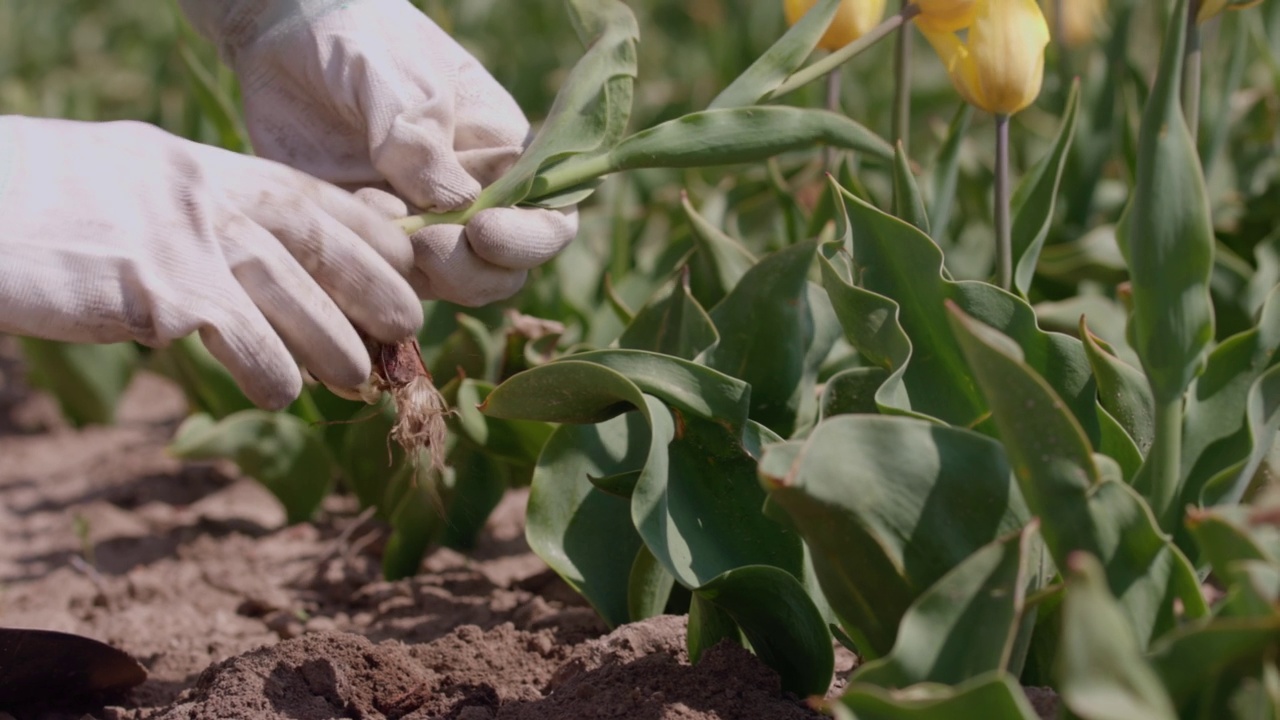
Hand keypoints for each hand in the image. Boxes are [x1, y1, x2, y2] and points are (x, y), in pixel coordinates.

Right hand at [0, 116, 421, 408]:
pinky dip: (267, 369)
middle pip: (311, 238)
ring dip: (331, 340)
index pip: (301, 193)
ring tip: (361, 380)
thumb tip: (231, 263)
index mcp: (198, 166)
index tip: (404, 259)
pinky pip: (236, 334)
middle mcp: (200, 193)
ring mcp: (179, 237)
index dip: (362, 228)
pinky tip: (282, 395)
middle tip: (409, 327)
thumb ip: (186, 212)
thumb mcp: (124, 186)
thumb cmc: (34, 207)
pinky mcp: (154, 288)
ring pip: (287, 290)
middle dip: (369, 283)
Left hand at [179, 0, 578, 305]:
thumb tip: (454, 206)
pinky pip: (387, 280)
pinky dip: (372, 266)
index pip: (550, 214)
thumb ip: (421, 135)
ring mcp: (422, 225)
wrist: (275, 38)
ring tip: (378, 216)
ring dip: (424, 273)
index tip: (484, 231)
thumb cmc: (354, 38)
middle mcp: (473, 198)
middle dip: (475, 271)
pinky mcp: (372, 242)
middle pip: (504, 269)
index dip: (531, 238)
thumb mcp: (393, 72)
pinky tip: (344, 212)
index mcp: (503, 152)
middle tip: (428, 245)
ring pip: (450, 284)